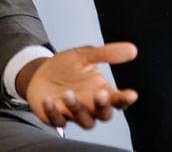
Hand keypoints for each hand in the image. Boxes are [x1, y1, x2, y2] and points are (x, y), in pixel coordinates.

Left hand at [18, 43, 137, 129]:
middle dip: (103, 106)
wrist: (39, 73)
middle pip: (104, 115)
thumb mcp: (84, 55)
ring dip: (78, 109)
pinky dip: (54, 112)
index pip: (118, 100)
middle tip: (101, 94)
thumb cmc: (66, 67)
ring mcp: (74, 114)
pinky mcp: (56, 118)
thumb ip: (106, 54)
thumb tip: (133, 49)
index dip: (125, 99)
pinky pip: (58, 121)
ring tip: (68, 93)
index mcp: (101, 91)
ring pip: (85, 121)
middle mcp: (91, 106)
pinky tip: (49, 100)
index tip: (132, 94)